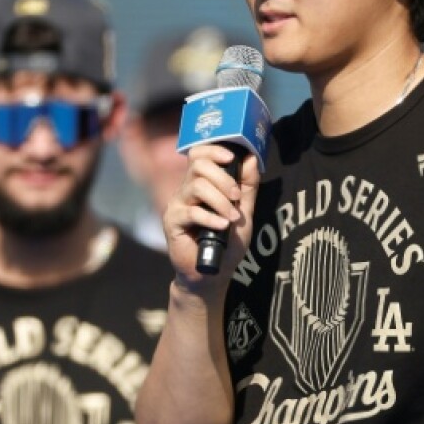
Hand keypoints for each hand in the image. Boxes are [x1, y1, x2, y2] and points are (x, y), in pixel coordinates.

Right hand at [163, 144, 260, 294]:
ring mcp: (178, 205)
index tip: (232, 158)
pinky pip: (191, 212)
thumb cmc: (226, 242)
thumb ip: (247, 186)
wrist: (213, 272)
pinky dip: (210, 219)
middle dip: (223, 178)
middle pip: (199, 166)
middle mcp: (186, 190)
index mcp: (202, 183)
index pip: (199, 154)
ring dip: (220, 201)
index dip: (214, 150)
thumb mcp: (244, 212)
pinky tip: (221, 227)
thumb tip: (252, 157)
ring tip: (232, 218)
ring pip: (197, 186)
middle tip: (236, 198)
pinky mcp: (172, 222)